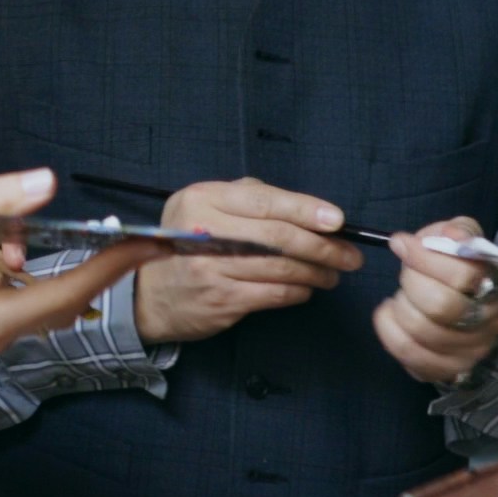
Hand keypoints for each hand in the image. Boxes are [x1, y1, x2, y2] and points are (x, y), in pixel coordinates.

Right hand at [0, 169, 155, 353]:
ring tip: (41, 234)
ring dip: (48, 259)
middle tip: (144, 240)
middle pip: (66, 298)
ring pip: (43, 294)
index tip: (149, 245)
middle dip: (101, 265)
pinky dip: (18, 262)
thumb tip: (49, 181)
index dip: (113, 265)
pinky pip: (18, 289)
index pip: (70, 291)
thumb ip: (1, 200)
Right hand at [133, 179, 364, 343]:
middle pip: (278, 237)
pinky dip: (298, 292)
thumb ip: (246, 197)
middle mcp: (204, 230)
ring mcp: (211, 268)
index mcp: (203, 199)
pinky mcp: (220, 299)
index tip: (338, 220)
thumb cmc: (185, 245)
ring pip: (281, 268)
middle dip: (323, 246)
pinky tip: (308, 289)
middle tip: (350, 255)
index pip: (265, 202)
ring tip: (335, 273)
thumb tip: (304, 207)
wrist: (147, 295)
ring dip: (317, 271)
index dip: (306, 210)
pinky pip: (273, 294)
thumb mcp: (203, 206)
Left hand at [373, 216, 497, 385]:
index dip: (424, 258)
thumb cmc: (461, 268)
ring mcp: (472, 349)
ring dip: (401, 306)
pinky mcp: (448, 368)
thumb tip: (450, 234)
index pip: (464, 275)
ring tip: (402, 295)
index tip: (400, 243)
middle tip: (406, 273)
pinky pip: (408, 352)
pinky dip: (388, 329)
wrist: (474, 311)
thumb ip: (457, 231)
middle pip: (442, 306)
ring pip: (422, 331)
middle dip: (411, 282)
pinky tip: (391, 313)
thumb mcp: (462, 240)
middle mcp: (492, 319)